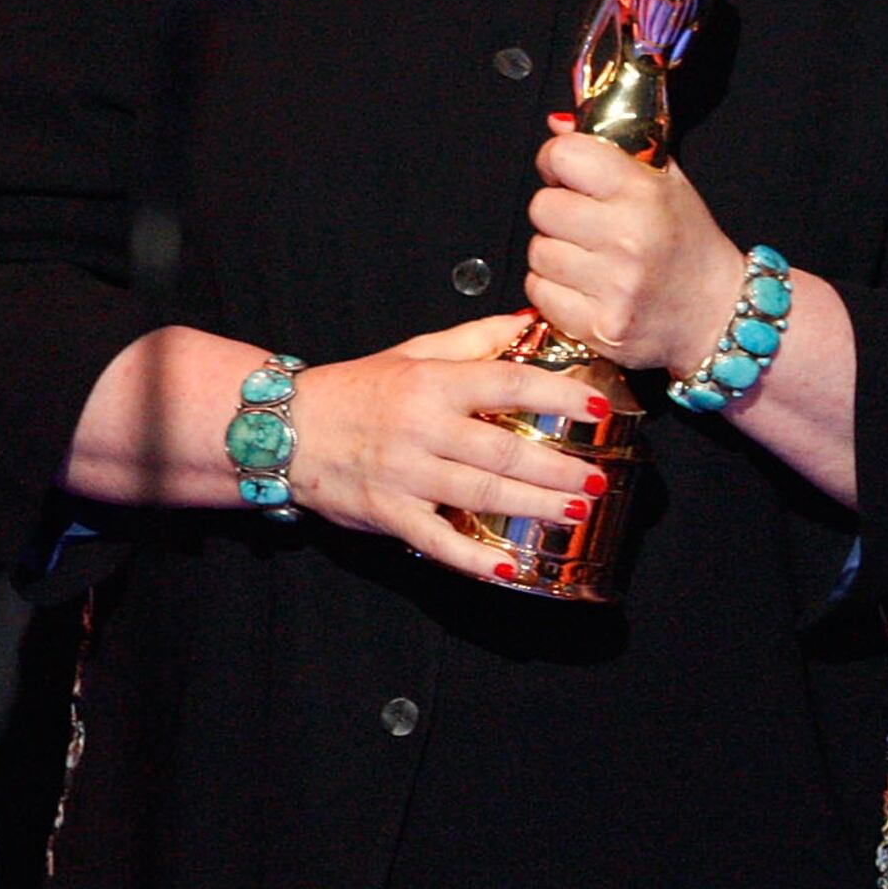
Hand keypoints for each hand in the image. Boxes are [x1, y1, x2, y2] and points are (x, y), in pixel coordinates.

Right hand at [287, 314, 626, 581]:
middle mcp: (423, 428)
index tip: (598, 409)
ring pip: (481, 493)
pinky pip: (437, 540)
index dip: (559, 396)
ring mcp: (405, 474)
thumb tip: (530, 322)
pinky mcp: (389, 513)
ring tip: (576, 511)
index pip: (509, 383)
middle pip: (504, 449)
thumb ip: (476, 339)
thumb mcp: (416, 352)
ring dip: (534, 505)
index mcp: (434, 384)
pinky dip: (473, 557)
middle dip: (558, 467)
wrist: (288, 429)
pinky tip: (508, 566)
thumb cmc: (359, 390)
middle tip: (599, 478)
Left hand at [524, 118, 741, 376]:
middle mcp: (628, 238)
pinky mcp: (598, 325)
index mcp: (645, 193)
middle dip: (556, 211)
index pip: (564, 155)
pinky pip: (539, 292)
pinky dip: (554, 289)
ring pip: (537, 252)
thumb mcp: (667, 182)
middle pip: (542, 206)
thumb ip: (615, 148)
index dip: (556, 161)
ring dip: (554, 253)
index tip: (566, 173)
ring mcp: (613, 286)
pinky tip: (584, 288)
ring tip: (587, 258)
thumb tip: (556, 124)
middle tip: (581, 222)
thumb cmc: (688, 243)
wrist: (718, 315)